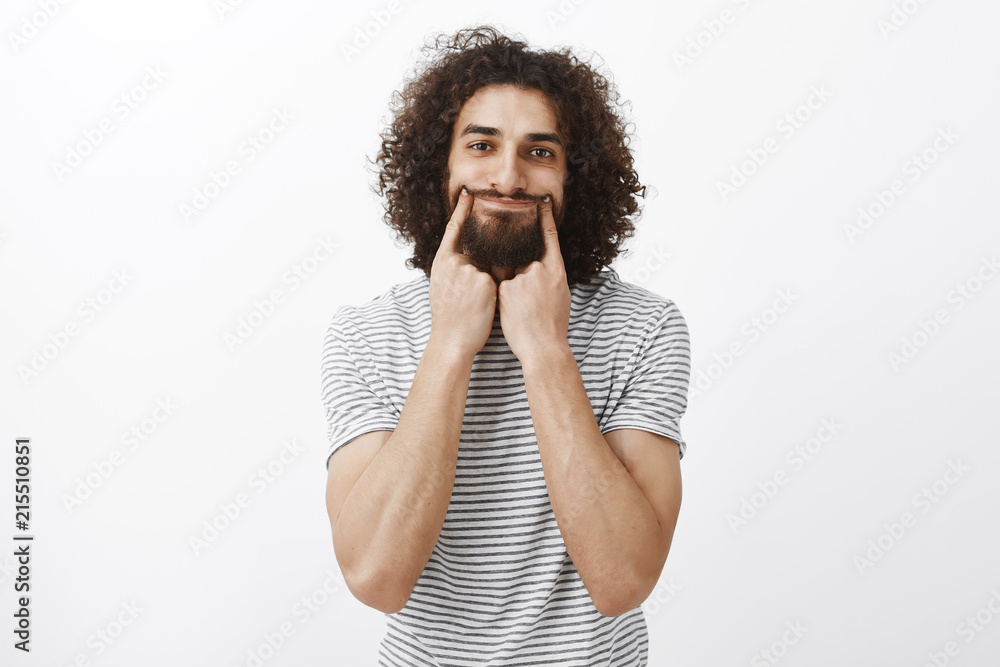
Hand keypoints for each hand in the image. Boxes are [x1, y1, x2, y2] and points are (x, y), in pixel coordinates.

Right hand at [427, 189, 497, 360]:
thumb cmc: (450, 319)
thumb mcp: (445, 287)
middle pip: (477, 252)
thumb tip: (471, 260)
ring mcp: (469, 271)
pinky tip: (484, 307)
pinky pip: (498, 281)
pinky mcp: (484, 281)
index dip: (462, 210)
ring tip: (473, 304)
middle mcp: (454, 262)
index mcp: (442, 262)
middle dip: (480, 265)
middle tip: (476, 279)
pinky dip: (496, 293)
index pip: (453, 229)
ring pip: (490, 268)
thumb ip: (457, 269)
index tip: (469, 193)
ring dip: (490, 284)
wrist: (451, 342)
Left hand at [497, 195, 570, 363]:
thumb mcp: (559, 295)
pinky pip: (500, 288)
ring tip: (524, 312)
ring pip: (509, 276)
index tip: (542, 201)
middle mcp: (539, 269)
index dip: (545, 218)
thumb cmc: (553, 326)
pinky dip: (503, 300)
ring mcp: (522, 278)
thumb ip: (547, 277)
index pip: (549, 237)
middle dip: (522, 275)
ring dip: (512, 290)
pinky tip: (513, 315)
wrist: (544, 347)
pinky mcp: (505, 288)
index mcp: (556, 270)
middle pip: (523, 261)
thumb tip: (538, 269)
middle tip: (528, 296)